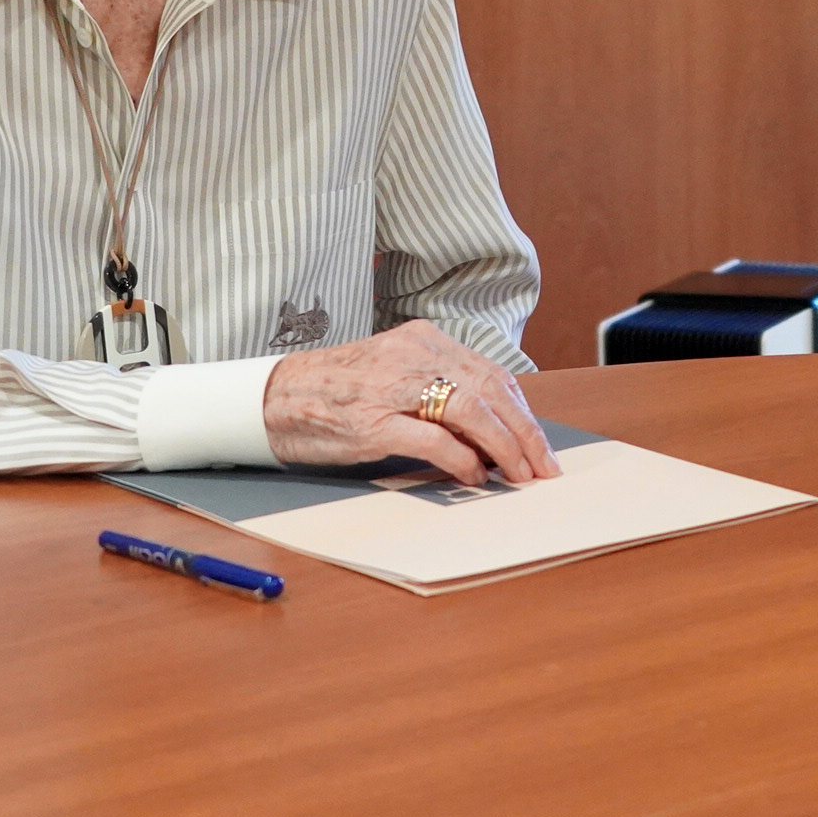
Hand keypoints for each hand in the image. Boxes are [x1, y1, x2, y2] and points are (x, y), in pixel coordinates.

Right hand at [261, 319, 560, 487]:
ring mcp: (392, 387)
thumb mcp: (394, 375)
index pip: (491, 374)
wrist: (274, 397)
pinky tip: (473, 476)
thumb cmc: (336, 391)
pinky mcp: (373, 422)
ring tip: (519, 475)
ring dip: (504, 447)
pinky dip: (461, 460)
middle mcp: (412, 356)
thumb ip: (438, 393)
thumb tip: (489, 435)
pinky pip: (433, 439)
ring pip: (471, 410)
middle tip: (543, 466)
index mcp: (422, 341)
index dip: (522, 412)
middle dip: (525, 433)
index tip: (539, 443)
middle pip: (491, 390)